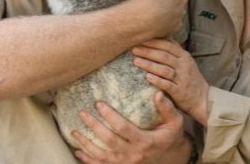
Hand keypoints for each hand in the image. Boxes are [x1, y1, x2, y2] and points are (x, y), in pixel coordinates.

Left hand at [71, 91, 191, 163]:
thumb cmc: (171, 137)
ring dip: (86, 144)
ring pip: (102, 156)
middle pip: (109, 141)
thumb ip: (167, 108)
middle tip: (82, 113)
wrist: (173, 159)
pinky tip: (78, 151)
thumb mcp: (175, 122)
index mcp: (145, 141)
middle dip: (93, 126)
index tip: (98, 103)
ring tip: (74, 131)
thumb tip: (158, 92)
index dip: (110, 116)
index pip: (124, 128)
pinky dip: (88, 159)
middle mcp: (134, 154)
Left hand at [133, 38, 208, 123]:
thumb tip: (164, 34)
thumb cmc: (190, 77)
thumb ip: (175, 49)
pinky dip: (157, 80)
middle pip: (164, 56)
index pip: (167, 46)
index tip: (140, 40)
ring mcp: (182, 78)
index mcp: (184, 56)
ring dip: (149, 65)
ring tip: (136, 61)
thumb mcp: (185, 61)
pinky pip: (167, 85)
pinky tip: (147, 77)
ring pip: (164, 69)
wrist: (203, 98)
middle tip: (133, 49)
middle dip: (148, 52)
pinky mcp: (180, 91)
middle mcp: (184, 66)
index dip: (153, 42)